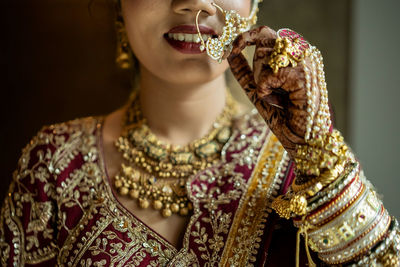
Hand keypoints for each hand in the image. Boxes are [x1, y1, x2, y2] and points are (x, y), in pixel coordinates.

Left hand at [227, 26, 326, 157]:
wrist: (302, 139)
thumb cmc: (283, 116)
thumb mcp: (258, 90)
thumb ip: (246, 72)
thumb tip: (230, 54)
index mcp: (295, 54)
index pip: (266, 32)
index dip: (245, 37)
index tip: (232, 49)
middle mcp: (302, 52)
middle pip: (264, 38)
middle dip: (255, 64)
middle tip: (264, 88)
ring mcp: (304, 60)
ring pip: (265, 55)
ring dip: (262, 80)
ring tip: (277, 97)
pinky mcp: (302, 73)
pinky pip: (267, 75)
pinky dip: (265, 90)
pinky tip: (279, 101)